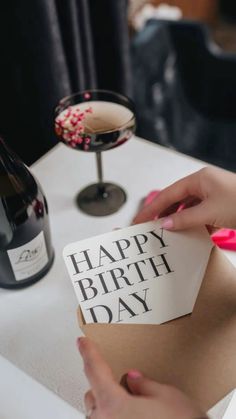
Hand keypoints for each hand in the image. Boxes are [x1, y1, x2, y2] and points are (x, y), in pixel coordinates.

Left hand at [78, 337, 205, 418]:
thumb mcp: (167, 397)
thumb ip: (145, 385)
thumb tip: (134, 380)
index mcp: (114, 404)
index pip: (95, 370)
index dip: (88, 352)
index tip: (82, 343)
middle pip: (92, 395)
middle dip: (102, 384)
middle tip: (121, 381)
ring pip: (97, 414)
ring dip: (108, 405)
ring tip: (130, 404)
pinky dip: (113, 417)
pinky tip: (132, 417)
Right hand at [133, 167, 235, 230]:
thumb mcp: (210, 212)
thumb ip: (185, 218)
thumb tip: (164, 225)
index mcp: (199, 179)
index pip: (168, 194)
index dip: (151, 208)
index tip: (138, 220)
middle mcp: (204, 184)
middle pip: (176, 200)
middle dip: (163, 214)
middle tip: (148, 229)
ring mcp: (213, 195)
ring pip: (188, 208)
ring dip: (178, 220)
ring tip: (165, 234)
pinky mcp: (221, 206)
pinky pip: (201, 214)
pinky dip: (193, 224)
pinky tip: (188, 235)